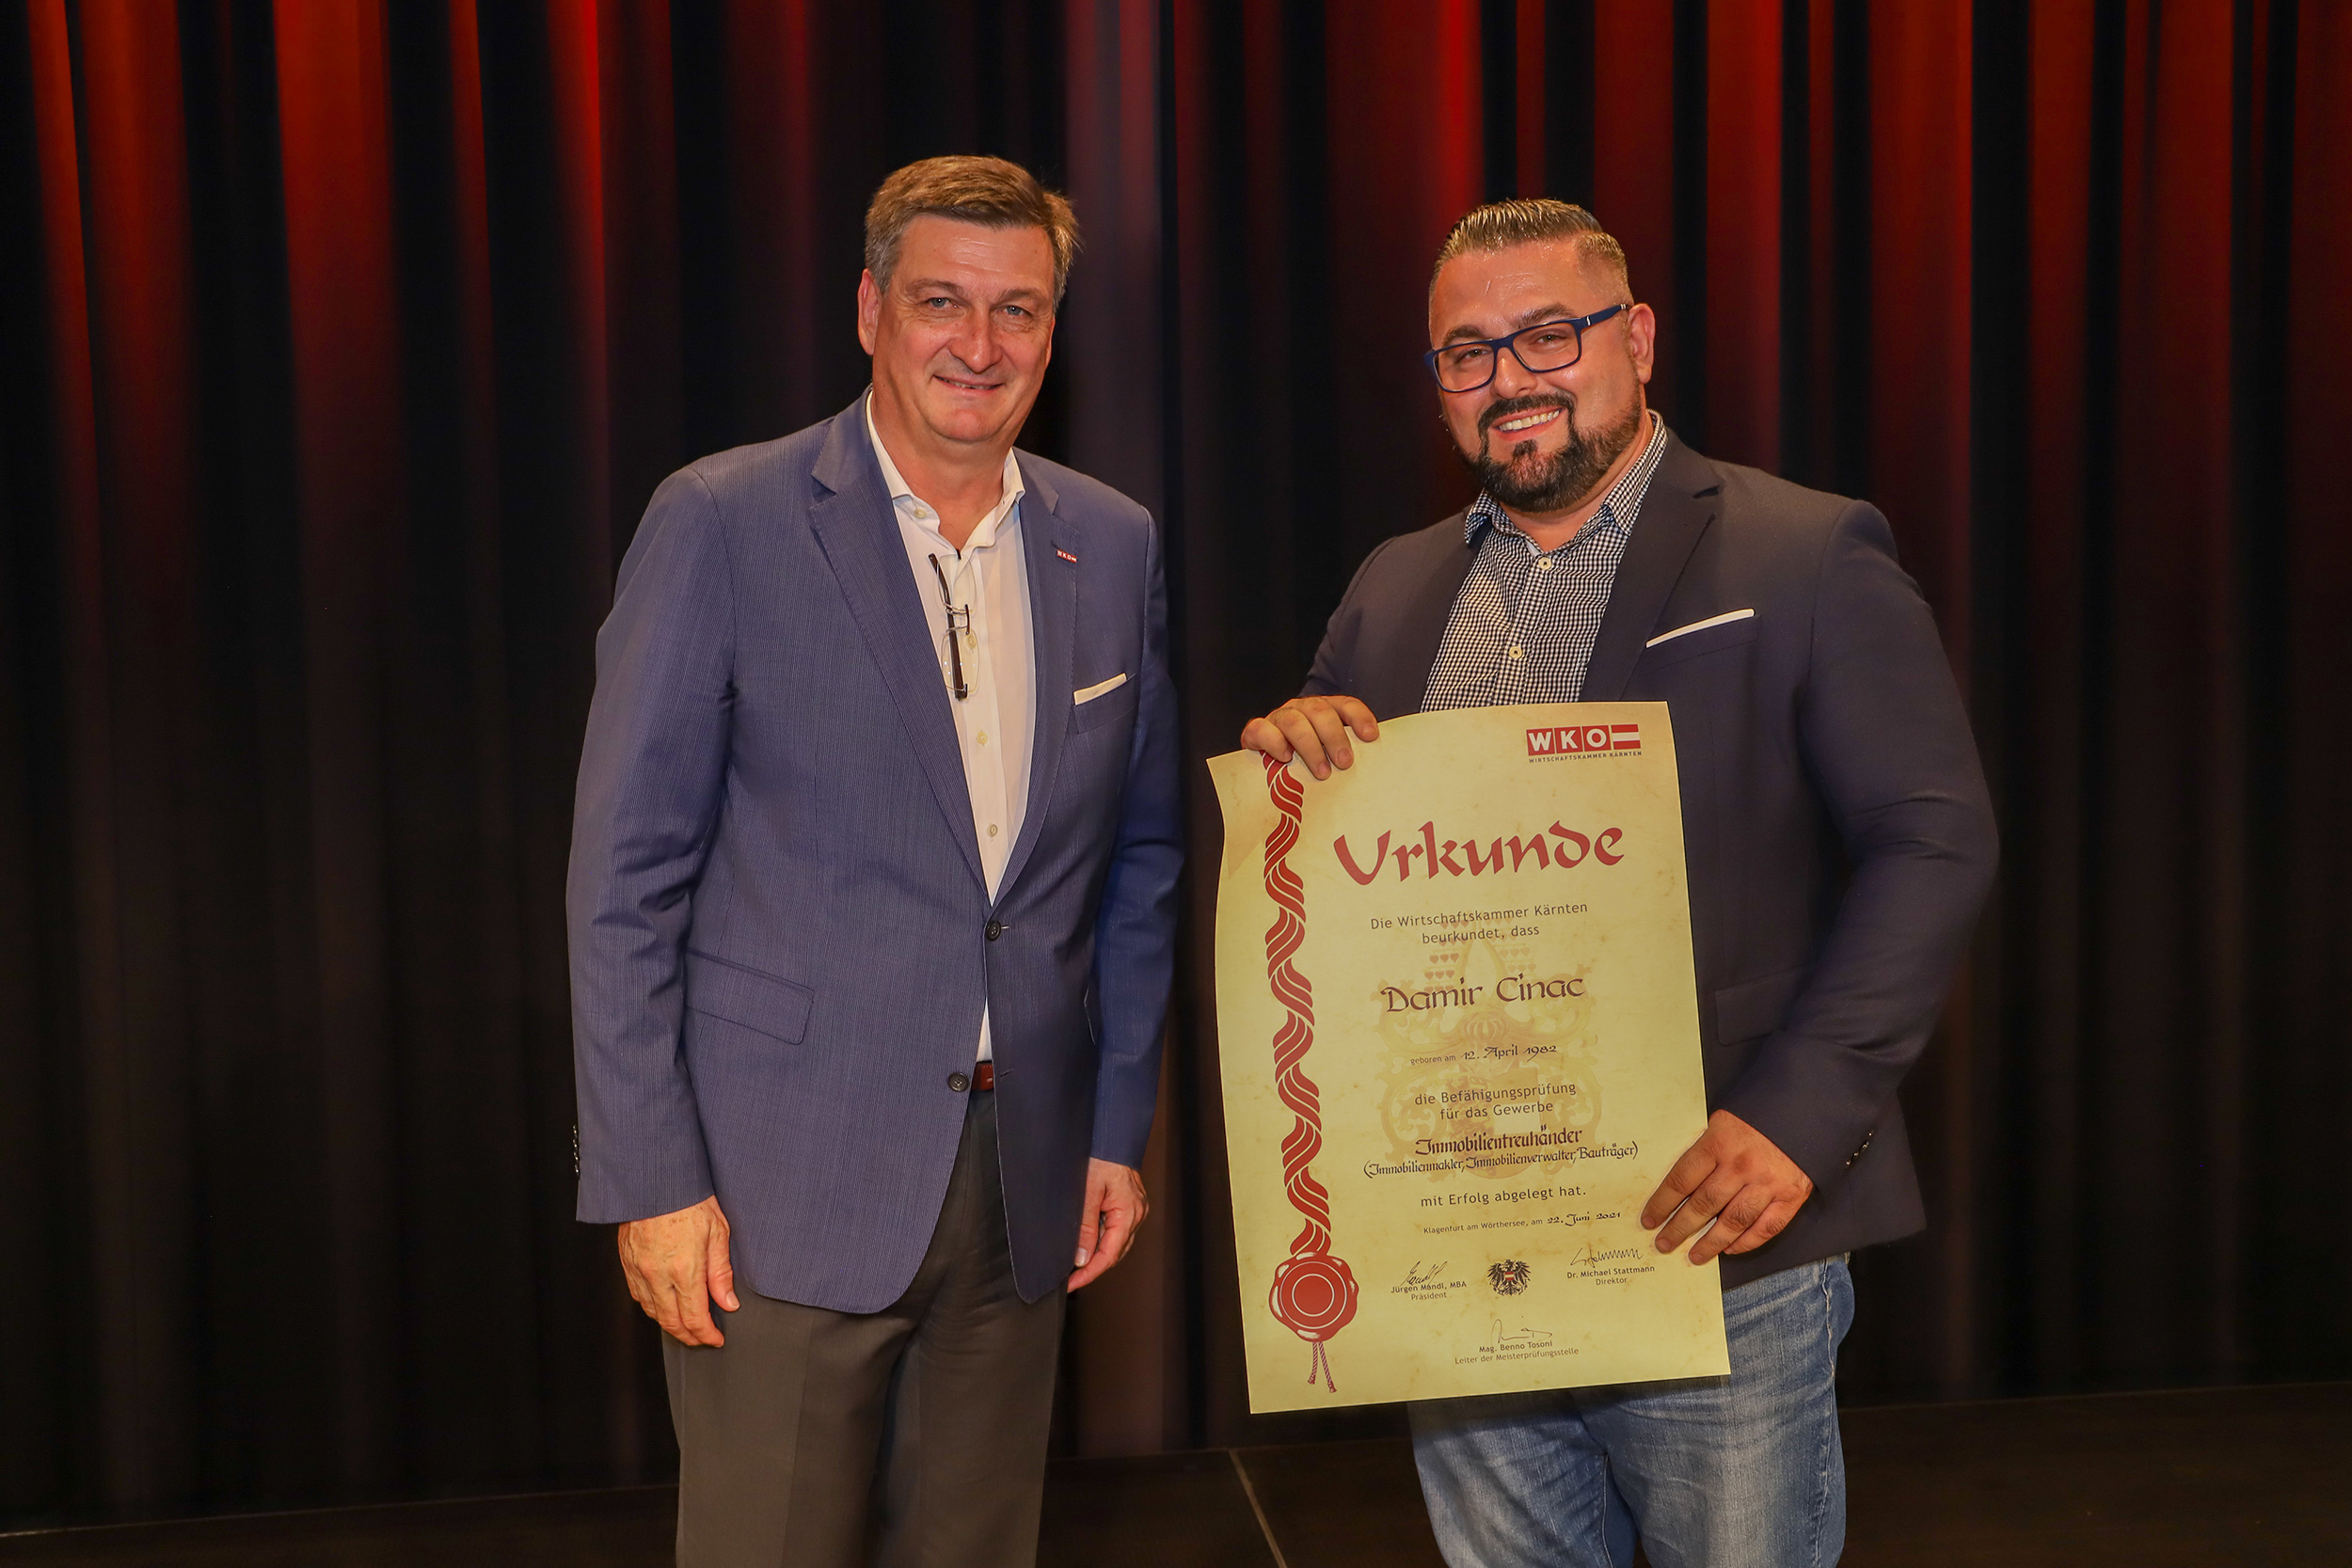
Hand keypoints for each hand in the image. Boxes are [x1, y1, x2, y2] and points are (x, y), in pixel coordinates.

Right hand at [618, 1194, 739, 1346]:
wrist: (656, 1180)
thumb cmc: (688, 1199)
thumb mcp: (718, 1231)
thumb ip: (721, 1272)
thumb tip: (728, 1301)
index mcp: (684, 1268)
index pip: (694, 1317)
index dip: (706, 1334)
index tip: (715, 1339)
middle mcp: (658, 1274)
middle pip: (671, 1322)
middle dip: (689, 1336)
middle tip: (702, 1338)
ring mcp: (639, 1270)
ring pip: (652, 1312)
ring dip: (670, 1325)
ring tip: (685, 1326)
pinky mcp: (627, 1263)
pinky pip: (638, 1296)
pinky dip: (653, 1308)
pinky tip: (663, 1305)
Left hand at [1068, 1158, 1148, 1290]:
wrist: (1111, 1133)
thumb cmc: (1101, 1155)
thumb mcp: (1087, 1191)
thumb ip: (1084, 1227)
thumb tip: (1081, 1258)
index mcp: (1129, 1213)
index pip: (1109, 1255)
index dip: (1089, 1273)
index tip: (1071, 1284)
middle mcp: (1137, 1214)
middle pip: (1114, 1253)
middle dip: (1092, 1268)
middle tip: (1069, 1279)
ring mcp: (1135, 1209)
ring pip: (1115, 1243)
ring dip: (1096, 1255)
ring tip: (1074, 1264)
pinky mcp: (1129, 1204)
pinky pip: (1116, 1230)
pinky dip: (1101, 1240)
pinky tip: (1086, 1241)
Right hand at [1239, 695, 1379, 779]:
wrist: (1264, 768)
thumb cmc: (1303, 764)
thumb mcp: (1327, 757)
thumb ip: (1342, 757)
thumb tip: (1370, 778)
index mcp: (1324, 711)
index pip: (1345, 705)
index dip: (1359, 717)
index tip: (1370, 736)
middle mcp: (1301, 709)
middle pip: (1320, 711)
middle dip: (1335, 736)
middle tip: (1345, 762)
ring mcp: (1278, 718)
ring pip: (1294, 721)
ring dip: (1310, 746)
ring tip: (1322, 772)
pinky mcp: (1256, 731)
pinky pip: (1262, 729)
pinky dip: (1275, 743)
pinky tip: (1285, 758)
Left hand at [1639, 1109, 1813, 1264]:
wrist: (1808, 1106)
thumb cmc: (1760, 1111)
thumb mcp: (1724, 1118)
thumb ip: (1707, 1147)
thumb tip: (1684, 1183)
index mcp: (1719, 1142)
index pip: (1682, 1180)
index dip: (1662, 1203)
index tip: (1650, 1220)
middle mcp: (1741, 1165)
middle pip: (1703, 1204)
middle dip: (1680, 1228)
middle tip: (1664, 1244)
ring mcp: (1768, 1183)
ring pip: (1733, 1222)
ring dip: (1711, 1243)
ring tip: (1695, 1256)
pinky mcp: (1792, 1195)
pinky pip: (1766, 1227)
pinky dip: (1747, 1242)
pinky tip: (1730, 1249)